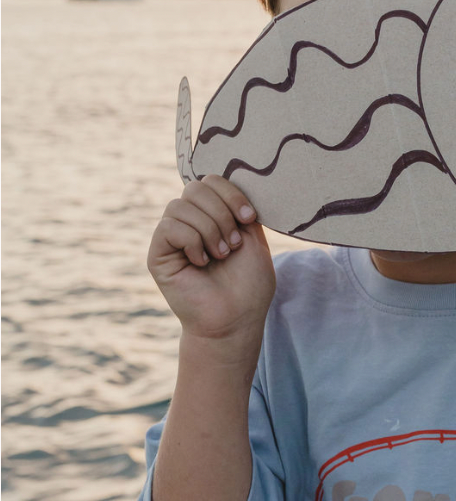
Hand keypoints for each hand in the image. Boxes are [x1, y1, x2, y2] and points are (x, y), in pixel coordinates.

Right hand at [147, 175, 275, 347]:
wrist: (235, 320)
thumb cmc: (248, 286)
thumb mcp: (253, 240)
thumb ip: (239, 209)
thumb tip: (229, 180)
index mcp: (212, 216)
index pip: (211, 180)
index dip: (231, 193)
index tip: (249, 219)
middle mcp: (189, 222)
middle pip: (196, 187)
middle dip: (222, 213)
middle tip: (233, 245)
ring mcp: (171, 237)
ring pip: (181, 205)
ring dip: (209, 230)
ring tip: (220, 255)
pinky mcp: (157, 254)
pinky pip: (169, 226)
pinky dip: (191, 241)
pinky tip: (200, 262)